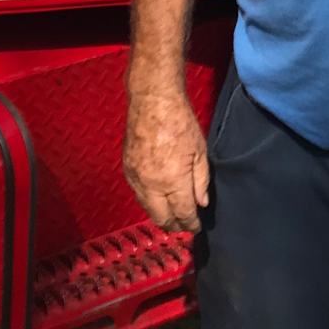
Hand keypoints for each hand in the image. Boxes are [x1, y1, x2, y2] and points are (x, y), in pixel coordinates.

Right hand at [124, 87, 210, 232]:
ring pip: (147, 209)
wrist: (153, 101)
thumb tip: (201, 203)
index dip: (191, 224)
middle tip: (184, 226)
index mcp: (173, 181)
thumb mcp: (199, 151)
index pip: (182, 214)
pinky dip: (148, 201)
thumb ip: (201, 181)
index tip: (196, 227)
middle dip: (174, 226)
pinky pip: (137, 194)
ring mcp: (136, 178)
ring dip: (160, 215)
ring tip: (172, 215)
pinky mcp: (126, 169)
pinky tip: (157, 198)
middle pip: (161, 218)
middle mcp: (151, 185)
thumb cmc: (180, 122)